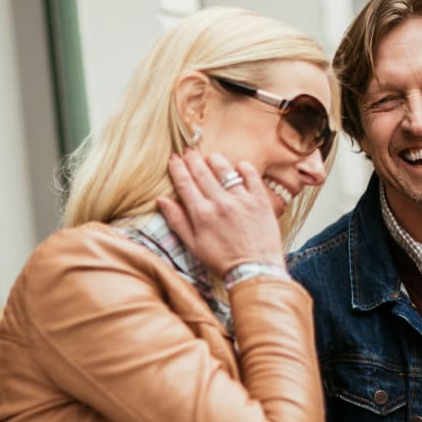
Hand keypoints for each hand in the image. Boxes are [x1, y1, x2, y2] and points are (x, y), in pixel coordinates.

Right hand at [157, 151, 284, 276]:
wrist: (254, 271)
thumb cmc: (221, 261)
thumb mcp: (193, 246)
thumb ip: (177, 221)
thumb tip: (161, 200)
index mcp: (201, 214)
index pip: (185, 184)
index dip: (177, 169)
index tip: (174, 159)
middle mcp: (220, 203)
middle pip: (202, 173)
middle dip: (193, 160)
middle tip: (188, 151)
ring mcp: (241, 199)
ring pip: (225, 170)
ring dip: (215, 160)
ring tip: (210, 156)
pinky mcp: (260, 200)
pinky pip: (251, 176)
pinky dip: (244, 167)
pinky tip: (238, 165)